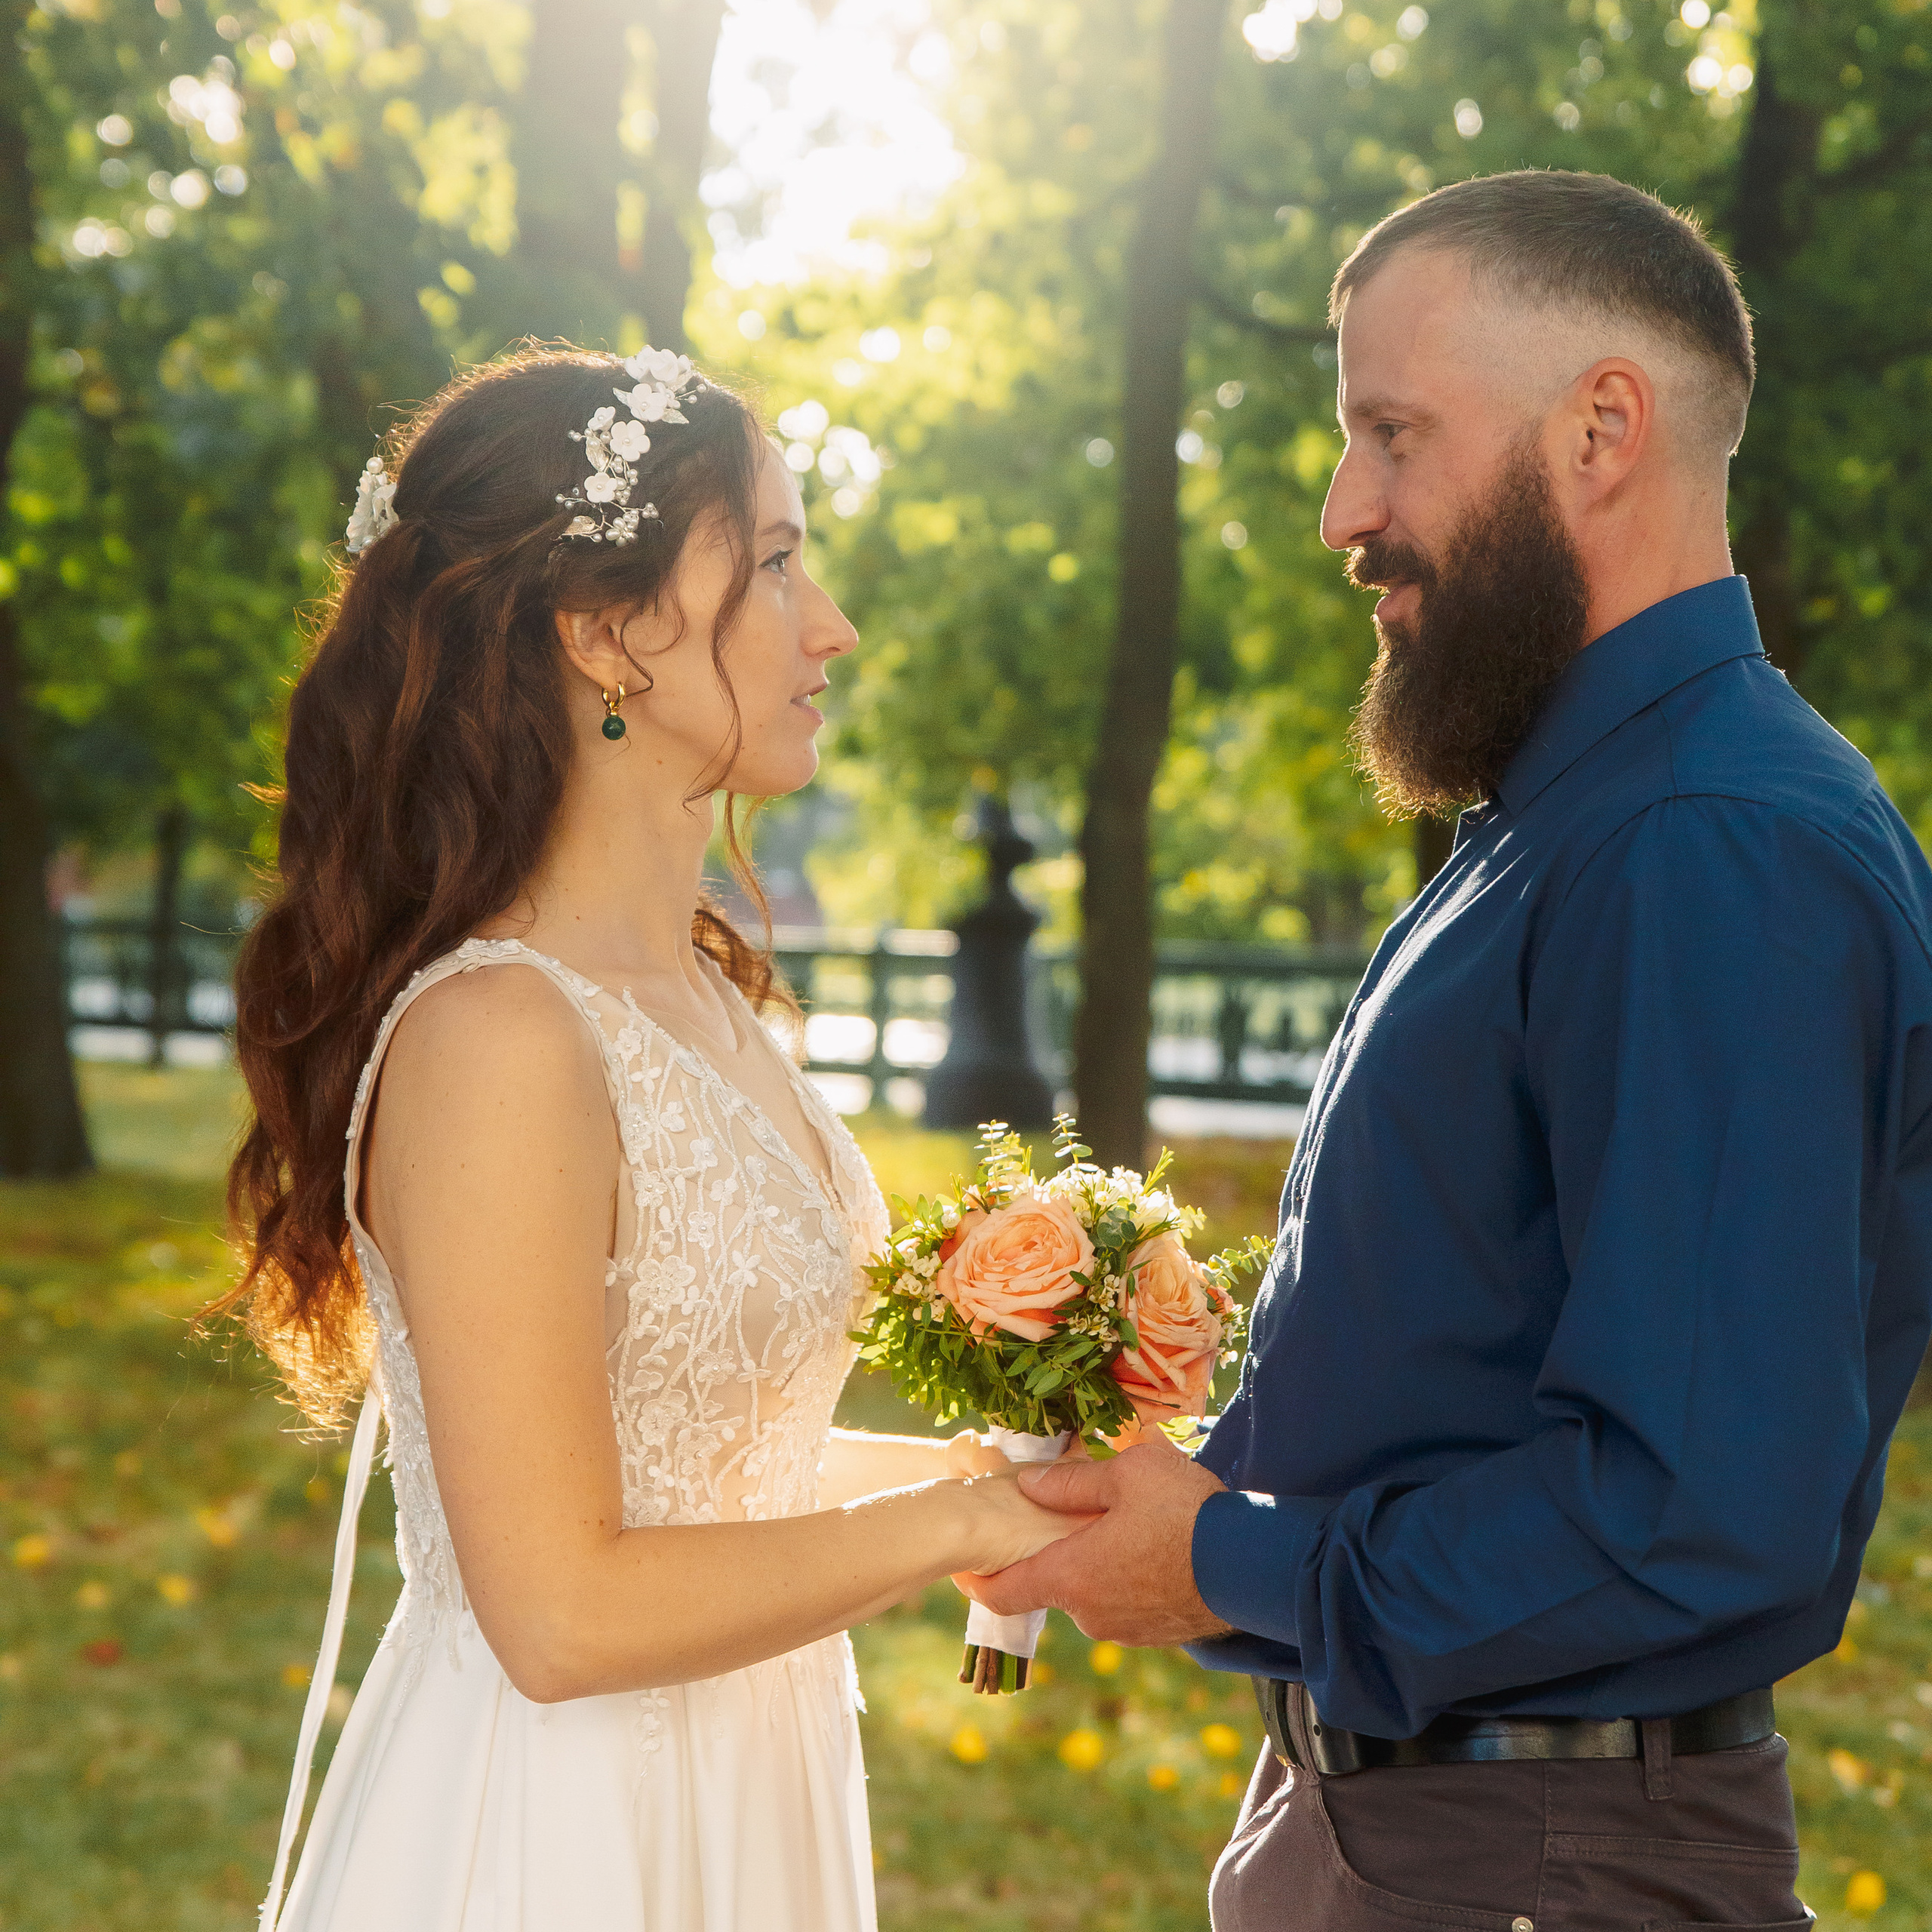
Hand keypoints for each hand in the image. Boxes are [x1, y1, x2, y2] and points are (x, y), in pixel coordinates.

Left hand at [953, 1432, 1235, 1646]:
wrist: (1253, 1565)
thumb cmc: (1185, 1513)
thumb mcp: (1127, 1473)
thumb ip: (1071, 1481)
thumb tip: (1027, 1484)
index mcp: (1071, 1577)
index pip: (1005, 1593)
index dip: (978, 1582)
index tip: (962, 1571)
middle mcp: (1091, 1614)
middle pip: (1055, 1583)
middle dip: (1060, 1552)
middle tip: (1079, 1516)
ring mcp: (1126, 1630)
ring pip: (1094, 1593)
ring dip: (1099, 1565)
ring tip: (1130, 1525)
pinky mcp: (1158, 1635)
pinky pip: (1127, 1604)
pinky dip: (1129, 1580)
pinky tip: (1156, 1548)